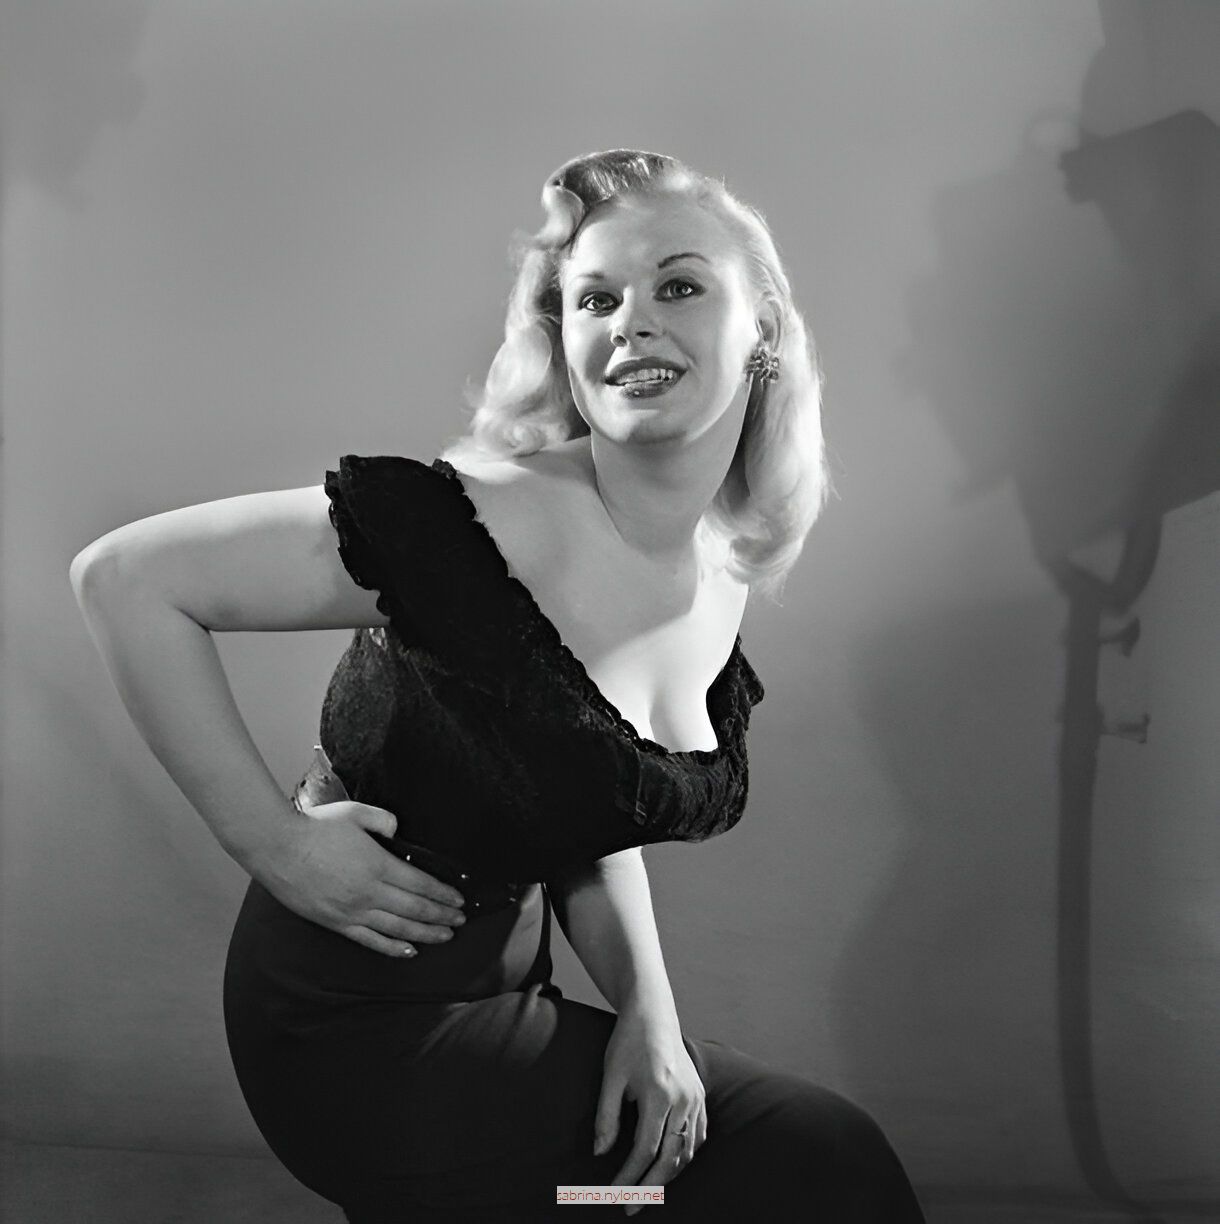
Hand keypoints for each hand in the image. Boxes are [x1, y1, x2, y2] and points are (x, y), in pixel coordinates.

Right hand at [252, 798, 466, 955]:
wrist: (276, 848)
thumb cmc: (315, 827)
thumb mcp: (355, 813)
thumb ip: (383, 820)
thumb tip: (398, 830)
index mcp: (378, 865)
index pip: (421, 884)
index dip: (443, 894)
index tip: (460, 900)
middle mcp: (369, 893)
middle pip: (415, 910)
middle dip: (441, 916)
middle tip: (461, 921)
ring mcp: (352, 911)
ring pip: (398, 929)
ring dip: (426, 934)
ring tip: (446, 936)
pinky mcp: (336, 923)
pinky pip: (370, 940)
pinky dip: (392, 948)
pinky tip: (410, 951)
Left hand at [593, 1008, 706, 1214]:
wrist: (653, 1013)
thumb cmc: (628, 1041)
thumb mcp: (611, 1076)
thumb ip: (606, 1116)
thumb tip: (600, 1153)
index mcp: (659, 1094)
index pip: (645, 1150)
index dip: (629, 1177)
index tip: (614, 1194)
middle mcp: (683, 1099)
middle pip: (670, 1158)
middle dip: (649, 1187)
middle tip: (630, 1207)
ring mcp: (695, 1097)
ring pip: (687, 1150)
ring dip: (668, 1175)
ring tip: (647, 1191)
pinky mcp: (700, 1094)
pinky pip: (698, 1135)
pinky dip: (685, 1155)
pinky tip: (671, 1164)